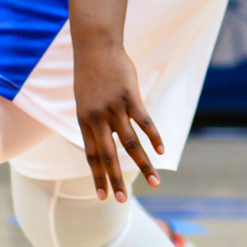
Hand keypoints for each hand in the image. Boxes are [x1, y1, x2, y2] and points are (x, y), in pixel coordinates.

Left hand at [72, 40, 163, 201]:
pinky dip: (154, 137)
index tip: (102, 196)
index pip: (91, 156)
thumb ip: (94, 121)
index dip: (97, 176)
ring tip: (154, 183)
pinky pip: (144, 122)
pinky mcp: (129, 97)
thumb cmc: (91, 74)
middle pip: (108, 155)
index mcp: (84, 121)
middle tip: (123, 200)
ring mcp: (113, 108)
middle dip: (116, 180)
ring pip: (130, 143)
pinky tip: (162, 151)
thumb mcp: (85, 100)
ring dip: (143, 165)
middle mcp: (97, 118)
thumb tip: (105, 139)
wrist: (95, 46)